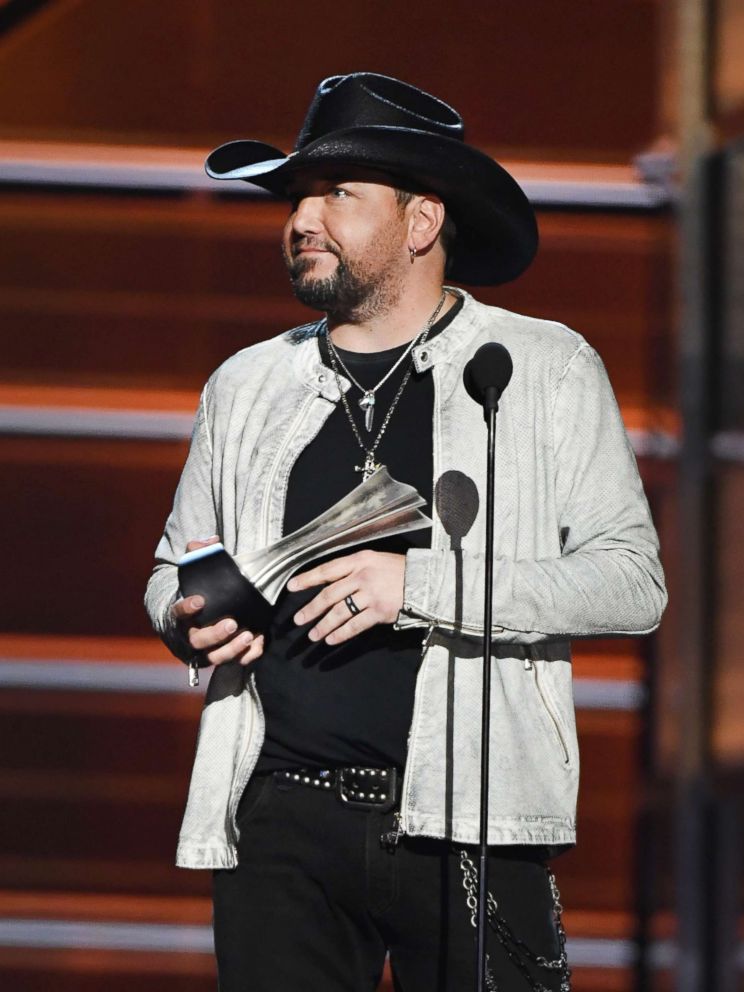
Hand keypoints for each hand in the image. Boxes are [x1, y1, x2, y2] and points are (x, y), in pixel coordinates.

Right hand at [171, 537, 264, 665]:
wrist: (194, 619)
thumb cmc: (196, 593)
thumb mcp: (193, 572)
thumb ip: (199, 553)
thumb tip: (213, 540)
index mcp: (180, 615)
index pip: (177, 613)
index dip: (186, 608)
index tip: (199, 601)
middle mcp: (190, 635)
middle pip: (198, 641)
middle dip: (215, 634)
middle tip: (232, 624)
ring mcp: (205, 650)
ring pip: (215, 657)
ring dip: (232, 649)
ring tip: (249, 635)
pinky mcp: (221, 656)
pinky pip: (234, 663)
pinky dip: (246, 656)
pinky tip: (258, 644)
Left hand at [288, 550, 405, 645]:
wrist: (425, 580)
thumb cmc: (399, 570)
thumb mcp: (375, 560)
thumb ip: (355, 568)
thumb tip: (332, 582)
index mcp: (359, 560)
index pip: (327, 570)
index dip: (307, 579)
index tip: (292, 587)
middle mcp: (362, 576)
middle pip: (329, 595)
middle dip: (311, 609)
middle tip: (298, 619)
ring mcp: (370, 594)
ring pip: (339, 613)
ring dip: (324, 626)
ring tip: (313, 635)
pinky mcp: (379, 611)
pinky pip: (355, 625)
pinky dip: (341, 634)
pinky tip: (331, 640)